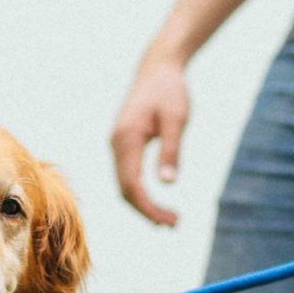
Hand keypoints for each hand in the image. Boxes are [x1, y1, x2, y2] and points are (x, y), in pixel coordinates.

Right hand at [110, 52, 189, 226]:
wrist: (158, 68)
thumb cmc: (170, 91)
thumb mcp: (177, 119)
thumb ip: (171, 150)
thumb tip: (168, 184)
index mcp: (127, 138)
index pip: (131, 185)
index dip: (147, 208)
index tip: (169, 222)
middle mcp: (116, 144)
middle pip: (124, 190)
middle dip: (147, 211)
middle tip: (175, 224)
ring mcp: (117, 144)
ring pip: (124, 185)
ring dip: (143, 205)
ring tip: (170, 219)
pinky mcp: (123, 144)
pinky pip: (127, 176)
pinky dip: (140, 192)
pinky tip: (156, 201)